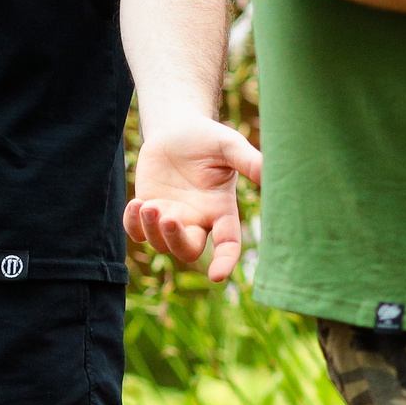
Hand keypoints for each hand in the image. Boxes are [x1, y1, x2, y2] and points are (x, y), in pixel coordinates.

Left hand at [127, 117, 263, 281]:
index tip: (217, 275)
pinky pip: (138, 233)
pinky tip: (135, 204)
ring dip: (152, 229)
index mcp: (220, 209)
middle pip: (188, 251)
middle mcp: (196, 220)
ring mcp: (171, 217)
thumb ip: (249, 160)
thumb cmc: (207, 138)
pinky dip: (133, 225)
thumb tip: (271, 171)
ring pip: (160, 244)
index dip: (225, 261)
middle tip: (167, 217)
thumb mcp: (229, 145)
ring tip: (146, 205)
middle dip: (176, 240)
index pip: (227, 244)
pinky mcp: (148, 211)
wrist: (175, 129)